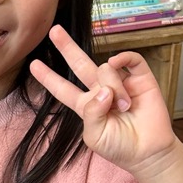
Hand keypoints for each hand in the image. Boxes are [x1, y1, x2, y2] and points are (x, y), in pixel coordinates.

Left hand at [30, 26, 182, 182]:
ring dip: (113, 86)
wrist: (148, 151)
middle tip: (55, 30)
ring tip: (124, 107)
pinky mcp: (141, 78)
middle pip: (79, 65)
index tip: (34, 64)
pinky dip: (124, 57)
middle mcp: (101, 91)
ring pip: (105, 69)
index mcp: (86, 106)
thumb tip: (104, 90)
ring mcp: (120, 83)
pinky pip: (131, 59)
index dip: (48, 78)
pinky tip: (118, 63)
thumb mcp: (95, 136)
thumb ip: (92, 113)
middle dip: (67, 47)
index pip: (63, 89)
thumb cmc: (119, 147)